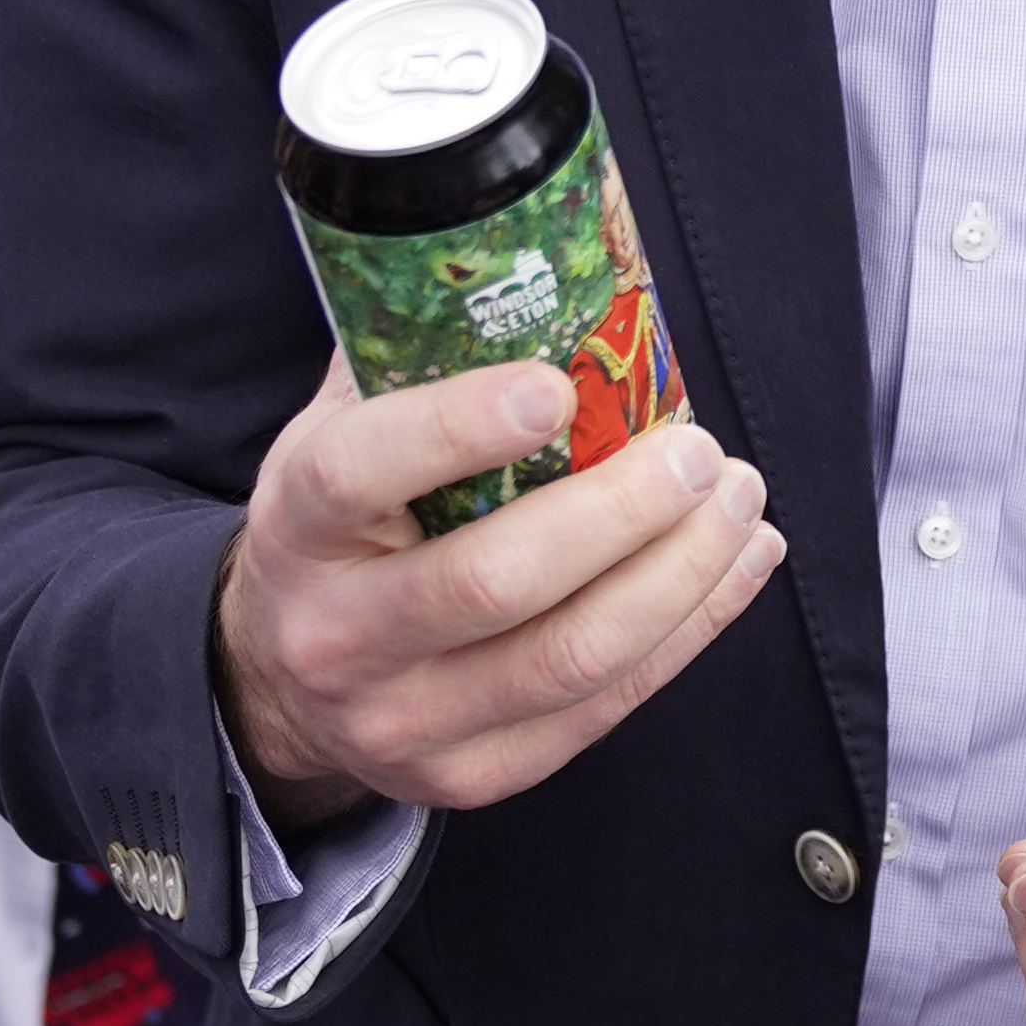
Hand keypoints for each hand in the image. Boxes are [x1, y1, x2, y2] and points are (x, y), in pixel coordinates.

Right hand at [212, 362, 783, 833]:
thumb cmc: (347, 525)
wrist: (284, 679)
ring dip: (681, 575)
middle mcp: (337, 635)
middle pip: (494, 582)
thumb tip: (533, 251)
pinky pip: (605, 707)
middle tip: (700, 453)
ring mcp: (404, 720)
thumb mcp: (339, 434)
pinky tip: (739, 564)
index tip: (553, 385)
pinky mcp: (474, 775)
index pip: (358, 475)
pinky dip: (690, 629)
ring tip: (741, 501)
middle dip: (621, 512)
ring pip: (570, 658)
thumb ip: (414, 358)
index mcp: (296, 528)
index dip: (455, 428)